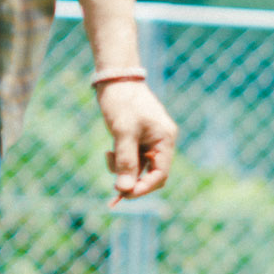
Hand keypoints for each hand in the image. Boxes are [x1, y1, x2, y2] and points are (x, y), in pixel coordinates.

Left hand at [96, 80, 176, 200]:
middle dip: (133, 181)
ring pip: (140, 168)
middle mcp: (161, 142)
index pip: (160, 174)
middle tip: (114, 188)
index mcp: (165, 140)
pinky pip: (132, 158)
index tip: (124, 194)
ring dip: (123, 170)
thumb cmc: (122, 102)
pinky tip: (109, 151)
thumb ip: (125, 162)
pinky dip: (120, 161)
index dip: (144, 188)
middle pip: (152, 174)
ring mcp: (150, 141)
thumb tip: (124, 189)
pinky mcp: (137, 138)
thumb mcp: (123, 133)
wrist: (115, 78)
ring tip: (108, 155)